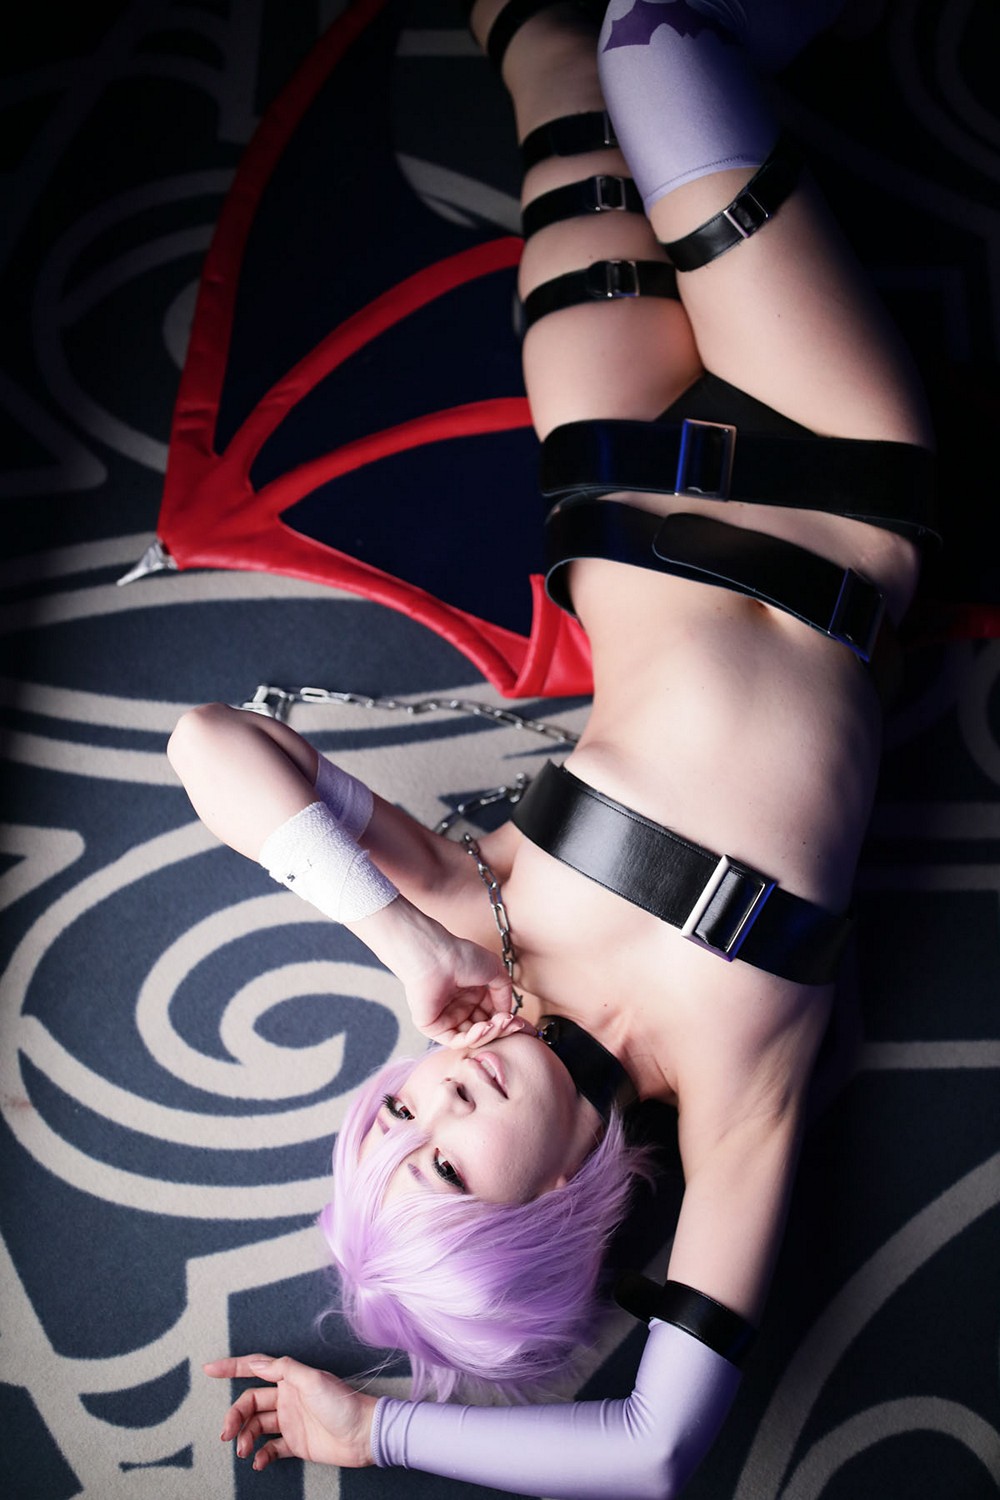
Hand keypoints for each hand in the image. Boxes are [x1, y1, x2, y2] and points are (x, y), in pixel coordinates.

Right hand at [205, 1354, 376, 1471]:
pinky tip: (259, 1462)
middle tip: (226, 1433)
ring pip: (257, 1427)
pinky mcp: (296, 1443)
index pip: (255, 1368)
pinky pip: (271, 1448)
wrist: (364, 1435)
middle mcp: (287, 1398)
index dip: (231, 1367)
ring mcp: (291, 1421)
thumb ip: (283, 1369)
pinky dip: (261, 1455)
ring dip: (246, 1438)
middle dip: (235, 1416)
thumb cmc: (342, 1403)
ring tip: (244, 1451)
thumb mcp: (312, 1380)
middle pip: (250, 1403)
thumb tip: (256, 1363)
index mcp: (290, 1378)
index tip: (209, 1369)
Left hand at [404, 929, 514, 1043]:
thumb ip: (505, 993)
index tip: (519, 1022)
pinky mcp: (434, 1027)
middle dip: (500, 1029)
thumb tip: (507, 1014)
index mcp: (473, 993)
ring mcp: (447, 1018)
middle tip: (510, 1024)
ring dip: (489, 1034)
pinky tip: (484, 1028)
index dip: (507, 1021)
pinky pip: (456, 1041)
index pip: (493, 1015)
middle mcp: (461, 1007)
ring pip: (473, 1037)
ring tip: (498, 1023)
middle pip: (485, 1029)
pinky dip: (473, 1038)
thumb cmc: (461, 956)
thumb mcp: (494, 970)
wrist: (435, 956)